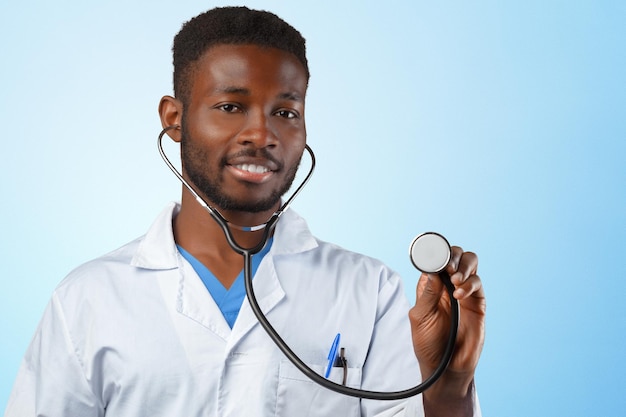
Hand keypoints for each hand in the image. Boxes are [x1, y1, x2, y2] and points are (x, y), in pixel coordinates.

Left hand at [408, 246, 485, 413]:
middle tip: (447, 267)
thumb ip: (427, 294)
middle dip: (452, 255)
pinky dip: (469, 284)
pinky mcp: (477, 303)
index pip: (435, 259)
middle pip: (456, 256)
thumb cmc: (428, 344)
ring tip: (454, 280)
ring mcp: (464, 292)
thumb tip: (432, 270)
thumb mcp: (420, 317)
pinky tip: (459, 295)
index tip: (435, 257)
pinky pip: (477, 284)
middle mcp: (447, 285)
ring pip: (470, 263)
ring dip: (463, 265)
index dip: (436, 253)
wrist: (445, 368)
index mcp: (430, 285)